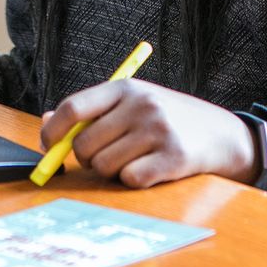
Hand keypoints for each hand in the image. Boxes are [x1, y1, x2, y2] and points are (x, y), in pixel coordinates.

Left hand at [39, 79, 256, 188]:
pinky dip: (133, 180)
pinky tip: (150, 168)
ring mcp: (158, 130)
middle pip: (84, 144)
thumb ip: (91, 112)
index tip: (48, 144)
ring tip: (131, 159)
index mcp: (126, 87)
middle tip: (103, 156)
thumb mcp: (132, 104)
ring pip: (105, 166)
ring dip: (111, 171)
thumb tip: (45, 125)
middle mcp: (142, 104)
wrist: (220, 134)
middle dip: (87, 158)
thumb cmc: (166, 120)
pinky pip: (130, 179)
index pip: (73, 107)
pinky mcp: (173, 157)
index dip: (52, 130)